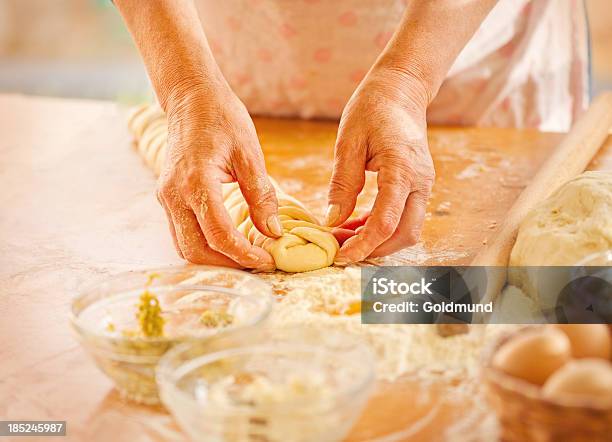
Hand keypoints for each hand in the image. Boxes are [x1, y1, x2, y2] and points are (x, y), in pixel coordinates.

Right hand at [156, 82, 281, 269]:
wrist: (190, 97)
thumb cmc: (221, 118)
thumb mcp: (249, 153)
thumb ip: (260, 195)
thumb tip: (273, 231)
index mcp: (196, 181)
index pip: (219, 235)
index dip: (244, 255)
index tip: (268, 261)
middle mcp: (173, 194)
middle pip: (196, 250)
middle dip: (228, 264)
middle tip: (258, 262)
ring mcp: (166, 197)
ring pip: (185, 246)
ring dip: (214, 258)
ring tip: (245, 255)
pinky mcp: (167, 197)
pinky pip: (181, 233)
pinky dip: (204, 244)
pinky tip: (227, 241)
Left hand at [326, 68, 434, 262]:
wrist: (400, 91)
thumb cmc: (372, 109)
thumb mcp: (348, 143)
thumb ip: (343, 184)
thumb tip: (332, 221)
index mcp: (402, 170)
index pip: (385, 223)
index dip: (362, 245)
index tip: (339, 256)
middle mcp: (420, 182)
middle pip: (404, 234)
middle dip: (374, 249)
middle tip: (340, 249)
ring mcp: (423, 184)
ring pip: (407, 229)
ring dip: (378, 240)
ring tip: (343, 236)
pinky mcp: (418, 185)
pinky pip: (404, 216)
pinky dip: (382, 227)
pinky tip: (356, 223)